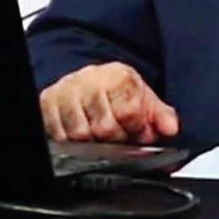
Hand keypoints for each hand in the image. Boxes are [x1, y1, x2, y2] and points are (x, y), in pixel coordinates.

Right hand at [40, 62, 179, 143]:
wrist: (87, 79)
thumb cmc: (115, 91)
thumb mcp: (143, 98)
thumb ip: (160, 115)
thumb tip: (171, 129)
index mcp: (117, 76)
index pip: (128, 110)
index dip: (137, 128)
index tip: (139, 131)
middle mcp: (89, 81)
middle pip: (104, 126)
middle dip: (117, 138)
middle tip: (121, 137)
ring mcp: (66, 92)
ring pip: (80, 134)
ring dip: (94, 143)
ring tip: (102, 137)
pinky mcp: (47, 103)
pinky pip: (59, 135)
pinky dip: (72, 142)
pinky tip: (83, 137)